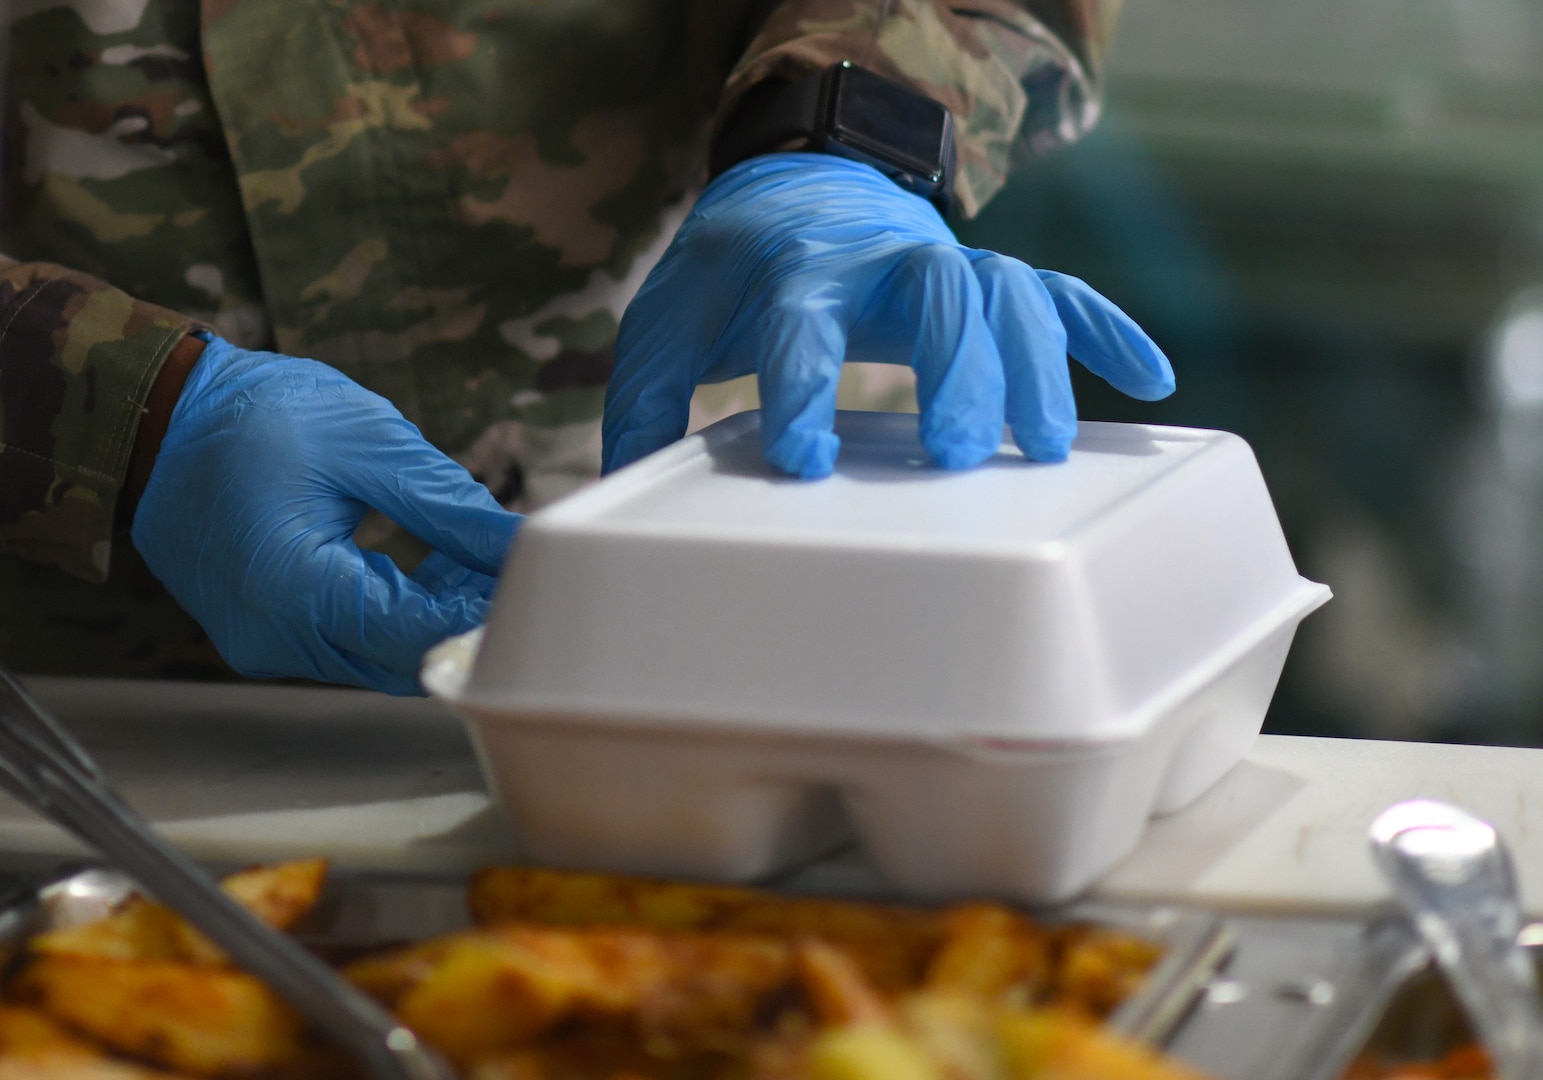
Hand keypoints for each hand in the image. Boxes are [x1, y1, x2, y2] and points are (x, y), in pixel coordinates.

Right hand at [131, 336, 520, 694]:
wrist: (160, 416)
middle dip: (465, 617)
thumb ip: (450, 506)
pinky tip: (432, 570)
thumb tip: (519, 543)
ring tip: (475, 561)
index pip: (420, 633)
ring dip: (432, 618)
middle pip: (403, 658)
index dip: (484, 613)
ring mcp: (264, 645)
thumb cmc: (260, 416)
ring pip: (378, 658)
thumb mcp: (369, 444)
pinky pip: (346, 643)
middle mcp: (276, 639)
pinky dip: (394, 615)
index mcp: (298, 592)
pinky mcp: (263, 635)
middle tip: (514, 568)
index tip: (533, 581)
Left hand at [604, 153, 1174, 477]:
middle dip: (953, 369)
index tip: (805, 464)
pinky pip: (1061, 292)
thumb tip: (622, 494)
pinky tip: (1151, 377)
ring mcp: (944, 264)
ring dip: (1036, 361)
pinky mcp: (986, 276)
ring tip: (1044, 447)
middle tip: (953, 454)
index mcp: (793, 270)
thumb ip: (645, 402)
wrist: (796, 188)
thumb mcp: (669, 323)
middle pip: (937, 295)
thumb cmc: (730, 274)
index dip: (803, 388)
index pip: (801, 325)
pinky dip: (1107, 328)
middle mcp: (881, 260)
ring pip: (1009, 292)